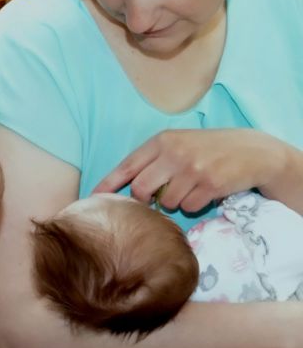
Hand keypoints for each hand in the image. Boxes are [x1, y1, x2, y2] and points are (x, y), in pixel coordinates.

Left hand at [93, 128, 287, 212]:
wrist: (253, 151)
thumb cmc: (208, 149)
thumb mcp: (177, 144)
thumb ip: (152, 161)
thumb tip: (122, 187)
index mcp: (162, 140)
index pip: (127, 166)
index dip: (108, 184)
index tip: (93, 198)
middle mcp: (174, 153)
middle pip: (141, 189)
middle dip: (143, 200)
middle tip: (152, 200)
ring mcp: (193, 169)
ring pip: (166, 202)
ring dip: (173, 203)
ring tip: (187, 189)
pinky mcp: (210, 185)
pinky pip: (189, 207)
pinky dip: (193, 205)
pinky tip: (204, 193)